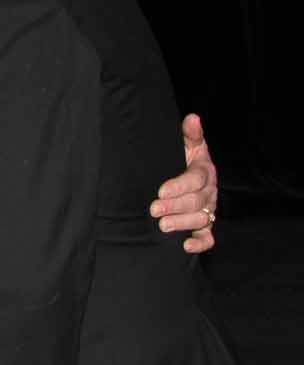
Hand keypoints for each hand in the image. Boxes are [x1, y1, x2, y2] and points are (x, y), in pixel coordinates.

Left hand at [151, 113, 217, 253]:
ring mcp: (208, 210)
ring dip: (183, 223)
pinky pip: (208, 237)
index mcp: (204, 171)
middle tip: (154, 209)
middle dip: (175, 206)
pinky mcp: (205, 226)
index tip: (161, 191)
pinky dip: (199, 244)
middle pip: (196, 201)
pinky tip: (185, 246)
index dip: (179, 185)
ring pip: (201, 219)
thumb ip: (190, 134)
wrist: (185, 179)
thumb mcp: (186, 145)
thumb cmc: (181, 160)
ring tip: (163, 225)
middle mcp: (208, 192)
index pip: (195, 179)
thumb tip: (192, 118)